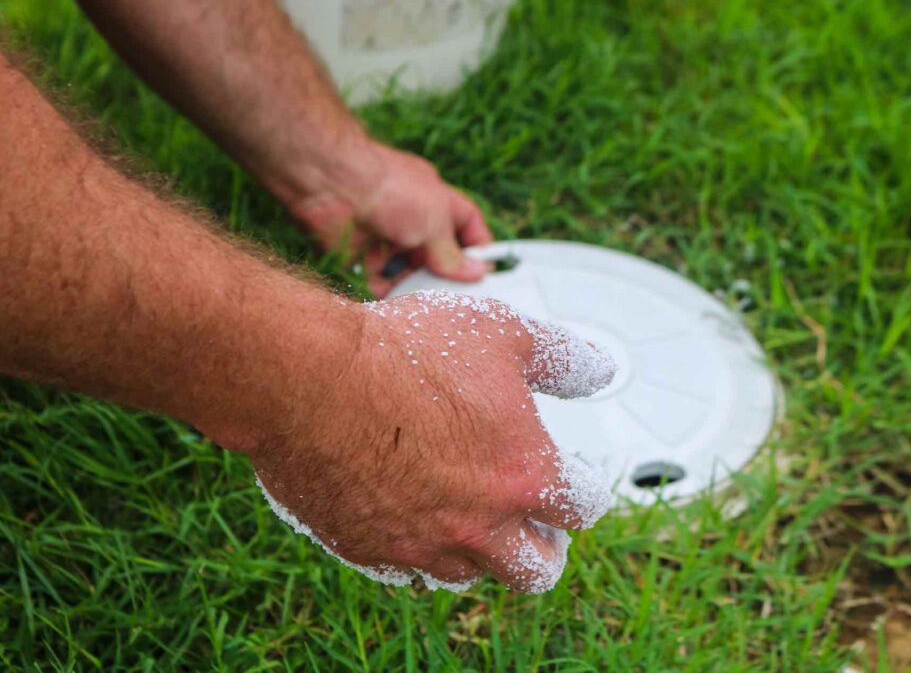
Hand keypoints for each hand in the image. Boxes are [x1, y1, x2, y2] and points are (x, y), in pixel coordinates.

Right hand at [250, 291, 616, 592]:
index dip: (582, 491)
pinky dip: (421, 553)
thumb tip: (601, 371)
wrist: (309, 380)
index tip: (570, 481)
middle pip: (537, 568)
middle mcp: (480, 525)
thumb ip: (561, 358)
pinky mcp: (369, 551)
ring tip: (474, 518)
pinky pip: (409, 572)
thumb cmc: (403, 353)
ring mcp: (423, 545)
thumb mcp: (502, 333)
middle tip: (535, 523)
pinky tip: (414, 521)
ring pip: (473, 576)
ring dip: (484, 553)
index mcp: (524, 475)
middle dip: (545, 547)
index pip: (583, 508)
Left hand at [287, 142, 492, 296]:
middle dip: (444, 274)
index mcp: (439, 202)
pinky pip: (377, 276)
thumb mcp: (434, 224)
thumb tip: (477, 273)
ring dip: (414, 285)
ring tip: (423, 304)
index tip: (485, 276)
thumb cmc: (391, 191)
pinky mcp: (360, 251)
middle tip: (454, 298)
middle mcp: (414, 218)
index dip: (478, 249)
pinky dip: (384, 289)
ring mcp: (387, 234)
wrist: (334, 184)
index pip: (468, 225)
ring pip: (407, 268)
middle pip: (436, 252)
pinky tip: (392, 300)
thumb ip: (452, 254)